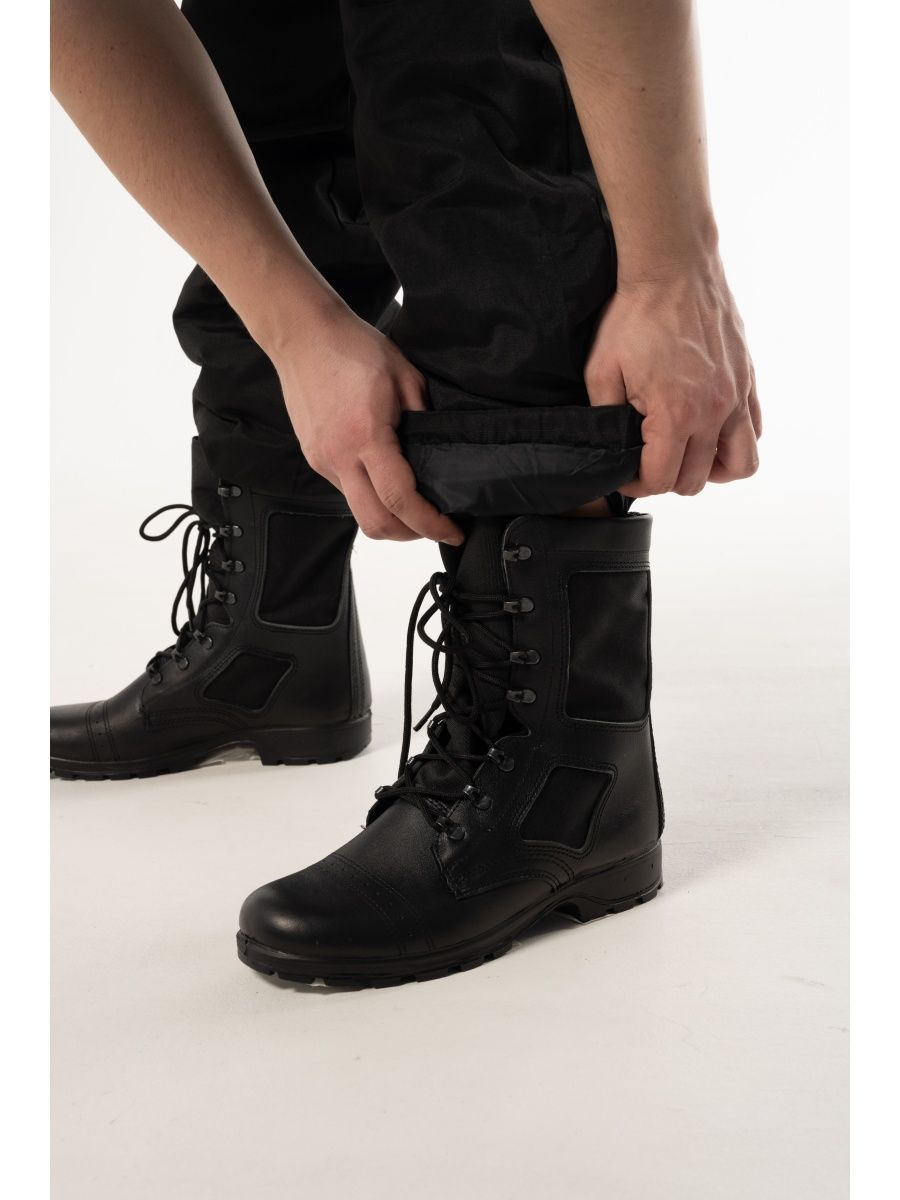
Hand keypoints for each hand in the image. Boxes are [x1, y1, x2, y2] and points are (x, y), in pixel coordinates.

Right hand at [270, 308, 463, 544]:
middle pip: (375, 523)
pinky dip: (369, 496)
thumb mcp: (406, 377)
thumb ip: (424, 418)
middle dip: (409, 533)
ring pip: (358, 511)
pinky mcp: (313, 457)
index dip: (430, 524)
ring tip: (411, 503)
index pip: (400, 500)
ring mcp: (322, 460)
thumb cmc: (353, 347)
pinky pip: (345, 491)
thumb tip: (436, 452)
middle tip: (434, 525)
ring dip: (388, 516)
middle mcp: (339, 457)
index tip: (452, 531)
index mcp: (366, 437)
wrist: (304, 335)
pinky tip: (383, 478)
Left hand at [585, 262, 761, 496]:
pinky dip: (734, 442)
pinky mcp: (747, 380)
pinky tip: (709, 431)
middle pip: (696, 480)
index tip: (625, 473)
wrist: (674, 267)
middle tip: (648, 459)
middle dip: (667, 478)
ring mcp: (736, 397)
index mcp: (675, 414)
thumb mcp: (601, 370)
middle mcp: (713, 412)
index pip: (661, 480)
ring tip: (687, 454)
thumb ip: (604, 417)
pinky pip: (754, 431)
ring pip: (739, 466)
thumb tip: (610, 448)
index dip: (636, 484)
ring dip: (711, 470)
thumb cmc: (635, 315)